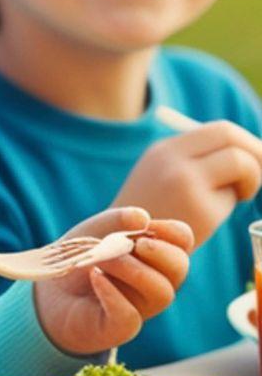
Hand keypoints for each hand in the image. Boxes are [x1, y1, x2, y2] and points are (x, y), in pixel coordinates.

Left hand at [34, 208, 193, 355]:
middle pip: (178, 268)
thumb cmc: (80, 257)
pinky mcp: (119, 327)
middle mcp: (154, 282)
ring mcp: (140, 307)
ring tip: (100, 259)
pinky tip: (95, 277)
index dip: (172, 230)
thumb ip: (118, 220)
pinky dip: (112, 294)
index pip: (182, 240)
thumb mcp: (95, 230)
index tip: (147, 224)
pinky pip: (129, 316)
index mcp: (154, 255)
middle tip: (135, 245)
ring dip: (131, 268)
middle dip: (160, 252)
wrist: (49, 289)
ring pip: (160, 292)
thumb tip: (143, 217)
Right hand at [116, 122, 261, 245]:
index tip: (256, 158)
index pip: (220, 130)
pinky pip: (231, 197)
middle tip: (259, 174)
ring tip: (237, 196)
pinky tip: (210, 217)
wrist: (126, 246)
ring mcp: (186, 183)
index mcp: (164, 149)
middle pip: (232, 138)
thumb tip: (248, 151)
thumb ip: (197, 159)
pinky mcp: (200, 209)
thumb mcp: (164, 175)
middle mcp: (173, 160)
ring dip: (251, 179)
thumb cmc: (153, 211)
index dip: (246, 142)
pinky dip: (230, 204)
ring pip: (241, 163)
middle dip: (257, 153)